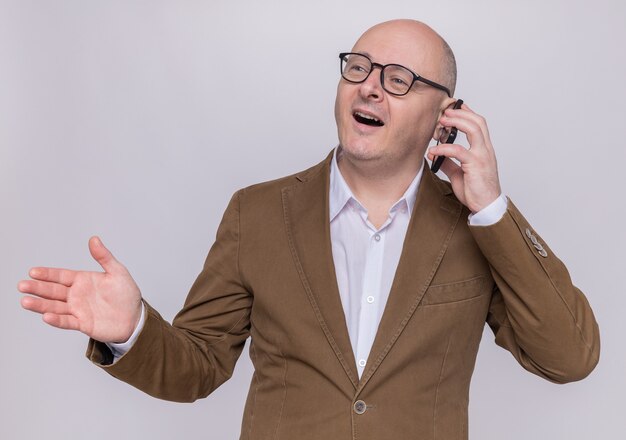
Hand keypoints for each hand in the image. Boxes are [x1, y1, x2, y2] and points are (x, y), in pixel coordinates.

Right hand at [18, 236, 142, 343]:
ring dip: (40, 304)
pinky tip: (46, 316)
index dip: (47, 274)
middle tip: (21, 285)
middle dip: (37, 288)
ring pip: (55, 306)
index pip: (61, 276)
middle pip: (53, 291)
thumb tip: (94, 239)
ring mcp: (78, 310)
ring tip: (25, 301)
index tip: (32, 272)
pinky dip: (57, 320)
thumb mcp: (117, 272)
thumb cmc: (126, 294)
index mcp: (83, 280)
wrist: (135, 317)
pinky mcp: (83, 324)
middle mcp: (77, 295)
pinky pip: (67, 321)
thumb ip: (104, 257)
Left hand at [427, 104, 501, 212]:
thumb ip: (450, 163)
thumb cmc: (476, 191)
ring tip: (442, 121)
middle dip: (461, 113)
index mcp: (484, 149)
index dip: (468, 113)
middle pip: (478, 121)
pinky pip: (458, 151)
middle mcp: (486, 149)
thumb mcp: (459, 174)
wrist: (486, 207)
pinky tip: (433, 151)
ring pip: (473, 129)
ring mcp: (482, 156)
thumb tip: (436, 155)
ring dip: (457, 121)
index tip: (456, 106)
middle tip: (445, 112)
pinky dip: (444, 148)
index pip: (479, 124)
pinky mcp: (475, 165)